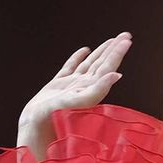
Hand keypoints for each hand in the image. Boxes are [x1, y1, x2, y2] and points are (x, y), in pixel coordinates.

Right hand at [16, 35, 131, 158]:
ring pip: (89, 64)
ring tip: (111, 41)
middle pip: (102, 63)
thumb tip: (117, 74)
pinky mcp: (58, 85)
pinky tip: (84, 50)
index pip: (108, 67)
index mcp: (92, 89)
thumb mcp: (79, 101)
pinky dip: (77, 58)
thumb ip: (98, 89)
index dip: (118, 53)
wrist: (35, 127)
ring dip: (100, 52)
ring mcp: (72, 85)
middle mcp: (84, 86)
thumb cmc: (57, 117)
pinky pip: (70, 67)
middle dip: (113, 49)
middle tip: (125, 35)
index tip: (127, 40)